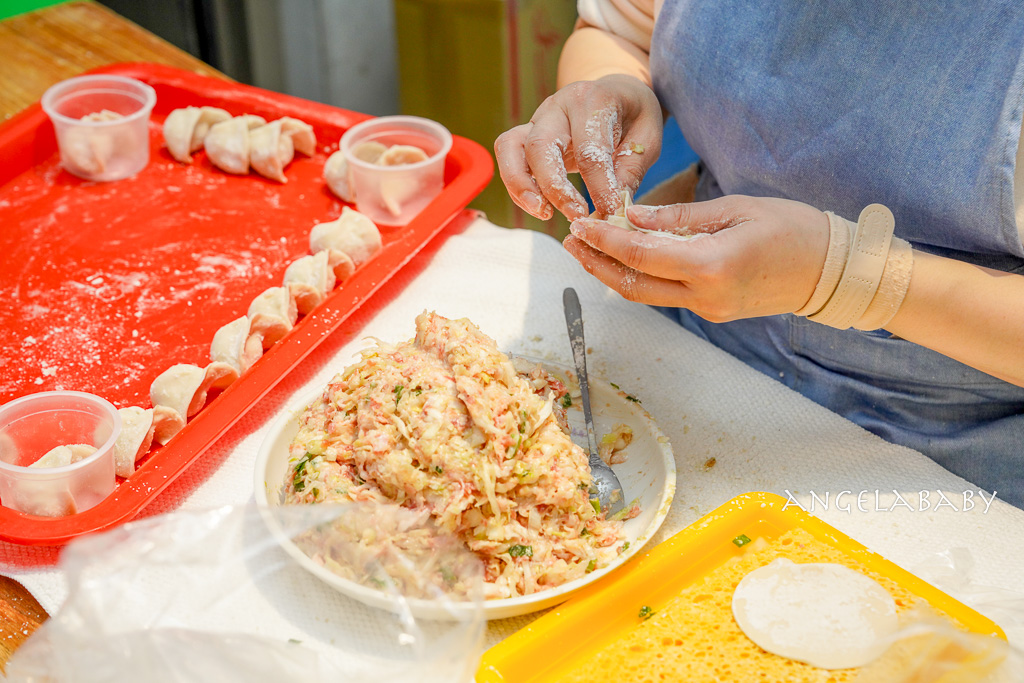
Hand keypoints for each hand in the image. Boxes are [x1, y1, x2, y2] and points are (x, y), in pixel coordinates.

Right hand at [494, 74, 662, 220]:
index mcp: (593, 100)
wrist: (617, 93)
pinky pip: (509, 158)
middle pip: (540, 146)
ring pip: (510, 147)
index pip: (589, 150)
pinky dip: (519, 187)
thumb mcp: (647, 138)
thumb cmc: (633, 116)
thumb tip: (612, 208)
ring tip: (544, 213)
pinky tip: (541, 207)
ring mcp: (537, 118)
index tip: (610, 212)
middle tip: (576, 216)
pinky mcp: (526, 134)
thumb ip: (630, 171)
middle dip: (554, 188)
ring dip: (521, 186)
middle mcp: (558, 105)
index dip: (598, 187)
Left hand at [562, 195, 830, 320]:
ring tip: (587, 250)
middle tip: (570, 241)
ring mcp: (709, 310)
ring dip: (612, 274)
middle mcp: (706, 296)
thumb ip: (680, 216)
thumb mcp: (736, 208)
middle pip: (633, 285)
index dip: (604, 241)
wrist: (832, 271)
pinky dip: (640, 277)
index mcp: (712, 266)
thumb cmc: (793, 228)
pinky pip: (666, 296)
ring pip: (646, 296)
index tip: (581, 225)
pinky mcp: (713, 313)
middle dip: (596, 263)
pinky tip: (626, 259)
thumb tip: (633, 216)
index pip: (641, 255)